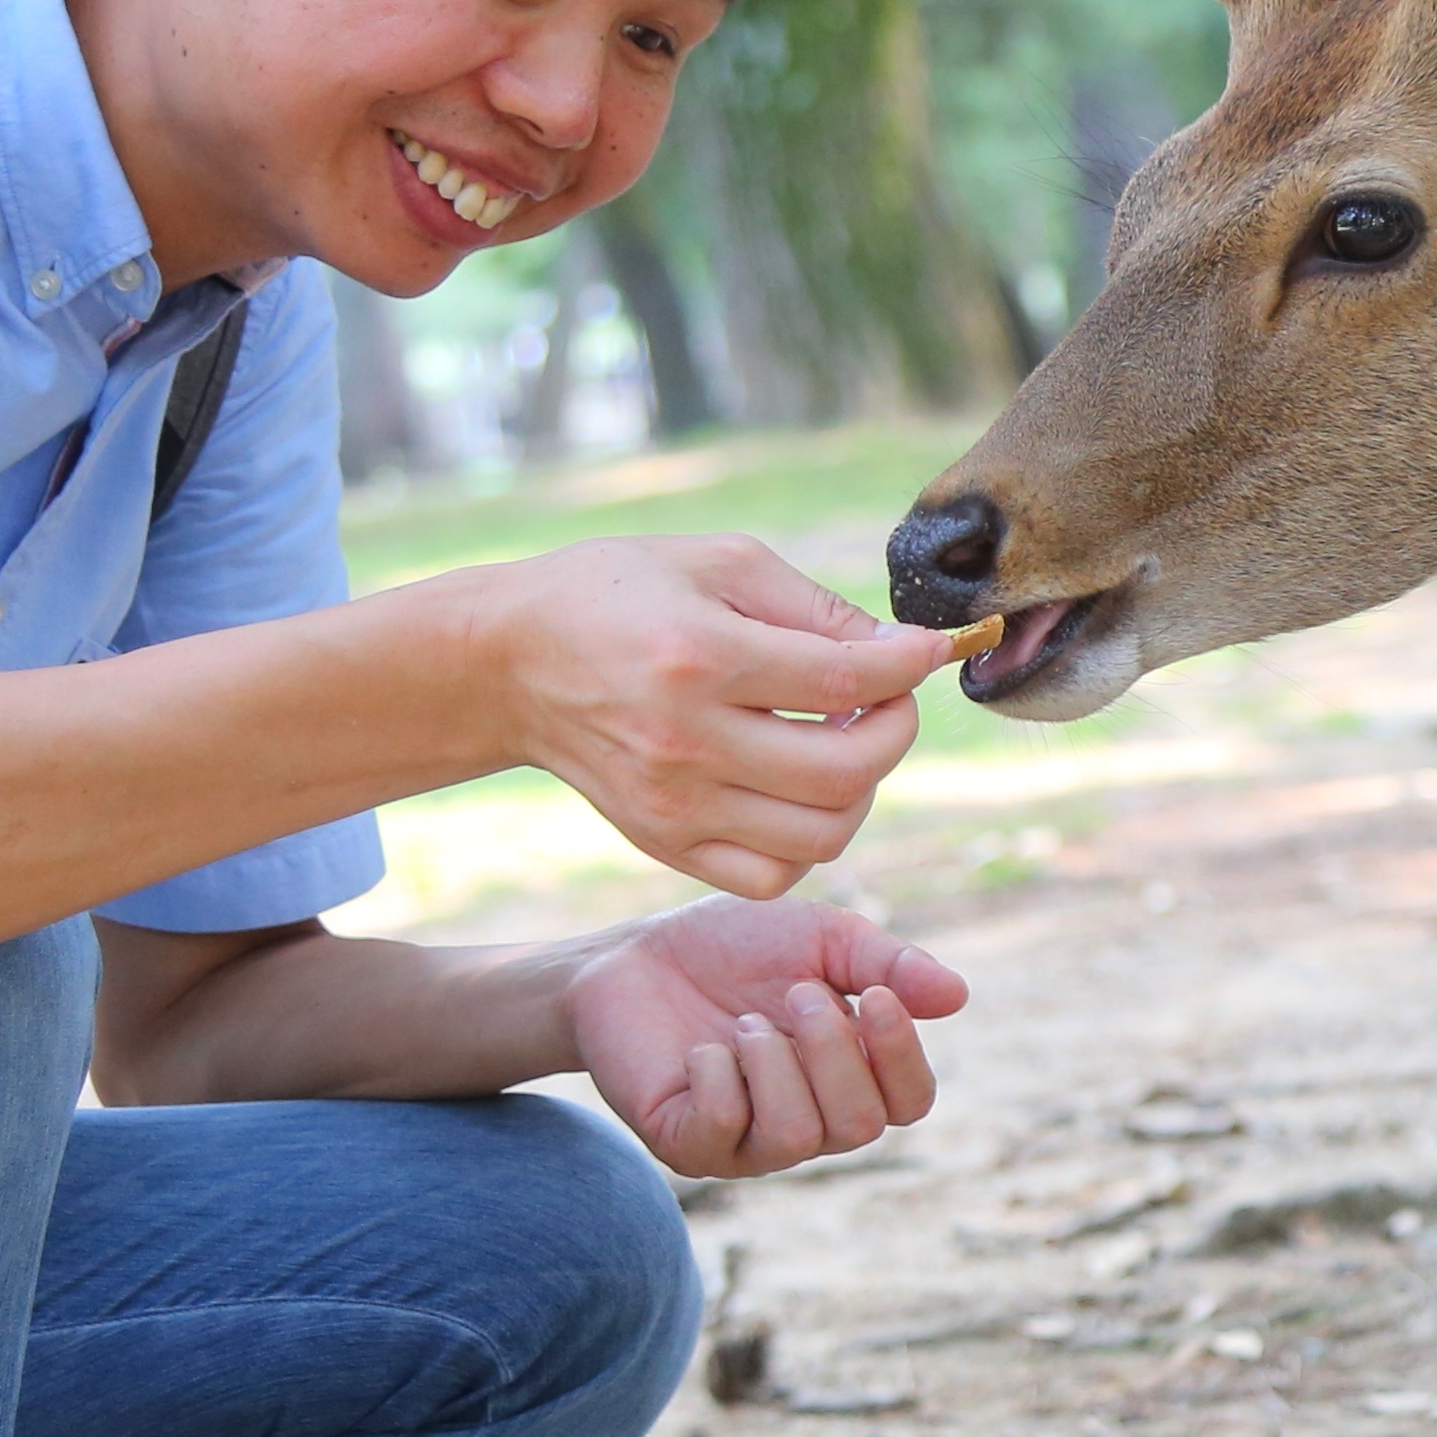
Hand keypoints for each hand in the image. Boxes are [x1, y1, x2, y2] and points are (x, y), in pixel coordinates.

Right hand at [472, 535, 951, 897]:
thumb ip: (814, 606)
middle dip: (893, 730)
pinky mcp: (663, 844)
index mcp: (701, 657)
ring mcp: (673, 806)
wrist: (512, 663)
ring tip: (843, 741)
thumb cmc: (618, 593)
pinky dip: (807, 840)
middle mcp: (687, 742)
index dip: (907, 665)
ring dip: (859, 790)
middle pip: (844, 771)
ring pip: (820, 836)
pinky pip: (771, 875)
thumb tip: (900, 651)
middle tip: (885, 698)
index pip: (845, 679)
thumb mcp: (716, 561)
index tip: (924, 650)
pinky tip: (797, 788)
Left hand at [565, 896, 968, 1176]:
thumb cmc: (732, 948)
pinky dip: (718, 1076)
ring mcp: (748, 1141)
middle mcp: (808, 1119)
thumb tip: (958, 996)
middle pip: (861, 1126)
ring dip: (773, 1062)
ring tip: (743, 1023)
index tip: (873, 996)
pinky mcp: (689, 1144)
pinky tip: (700, 1050)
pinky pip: (724, 1129)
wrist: (631, 954)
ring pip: (796, 1135)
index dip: (902, 1056)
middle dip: (832, 1051)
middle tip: (796, 993)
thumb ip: (886, 964)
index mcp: (848, 1074)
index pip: (909, 1101)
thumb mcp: (818, 937)